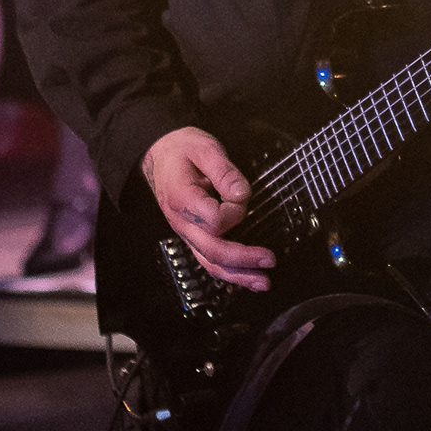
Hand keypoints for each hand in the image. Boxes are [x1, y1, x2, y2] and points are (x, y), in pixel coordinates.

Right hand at [141, 126, 273, 290]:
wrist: (160, 154)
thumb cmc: (183, 150)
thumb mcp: (205, 148)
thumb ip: (224, 171)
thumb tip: (240, 194)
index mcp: (182, 199)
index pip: (214, 220)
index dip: (234, 211)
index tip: (240, 193)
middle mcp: (181, 221)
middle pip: (212, 251)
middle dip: (244, 259)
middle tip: (270, 260)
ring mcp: (186, 232)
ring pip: (210, 263)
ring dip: (238, 276)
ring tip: (263, 282)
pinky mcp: (193, 236)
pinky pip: (209, 260)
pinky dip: (229, 272)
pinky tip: (247, 277)